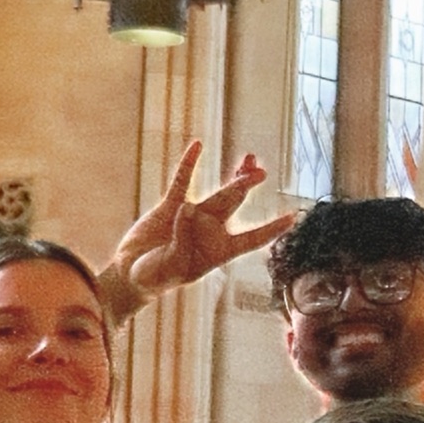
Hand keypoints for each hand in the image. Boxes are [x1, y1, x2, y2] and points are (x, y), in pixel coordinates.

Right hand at [94, 142, 296, 323]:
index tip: (292, 217)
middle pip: (235, 205)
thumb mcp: (172, 265)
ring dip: (233, 176)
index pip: (251, 239)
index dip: (272, 229)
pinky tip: (198, 145)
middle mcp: (210, 231)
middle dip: (247, 187)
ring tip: (250, 159)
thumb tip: (189, 207)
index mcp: (217, 252)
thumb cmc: (155, 277)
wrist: (131, 272)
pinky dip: (189, 164)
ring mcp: (192, 215)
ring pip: (217, 192)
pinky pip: (182, 181)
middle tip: (260, 172)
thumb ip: (183, 238)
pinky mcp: (170, 205)